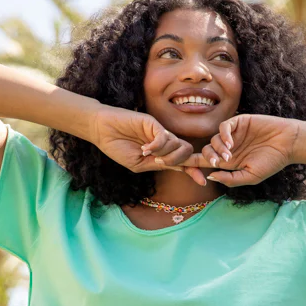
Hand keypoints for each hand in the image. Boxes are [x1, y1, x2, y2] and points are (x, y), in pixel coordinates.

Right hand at [91, 107, 205, 185]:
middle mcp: (165, 143)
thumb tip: (177, 167)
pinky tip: (144, 149)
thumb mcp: (139, 164)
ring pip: (177, 145)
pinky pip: (165, 137)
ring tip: (147, 154)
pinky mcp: (153, 123)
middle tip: (161, 162)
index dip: (195, 170)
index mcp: (162, 154)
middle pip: (187, 152)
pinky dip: (157, 146)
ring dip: (165, 154)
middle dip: (180, 161)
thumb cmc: (118, 148)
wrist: (102, 131)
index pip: (184, 162)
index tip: (202, 182)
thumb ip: (157, 165)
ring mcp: (159, 132)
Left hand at [182, 114, 300, 186]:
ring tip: (230, 155)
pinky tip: (231, 143)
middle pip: (206, 152)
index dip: (191, 164)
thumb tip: (210, 176)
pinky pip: (223, 127)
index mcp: (230, 163)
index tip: (178, 165)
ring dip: (218, 149)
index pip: (205, 163)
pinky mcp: (239, 122)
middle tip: (219, 163)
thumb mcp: (251, 177)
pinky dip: (223, 135)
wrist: (288, 144)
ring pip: (213, 140)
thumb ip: (230, 179)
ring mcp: (233, 135)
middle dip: (207, 158)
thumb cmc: (272, 162)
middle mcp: (229, 148)